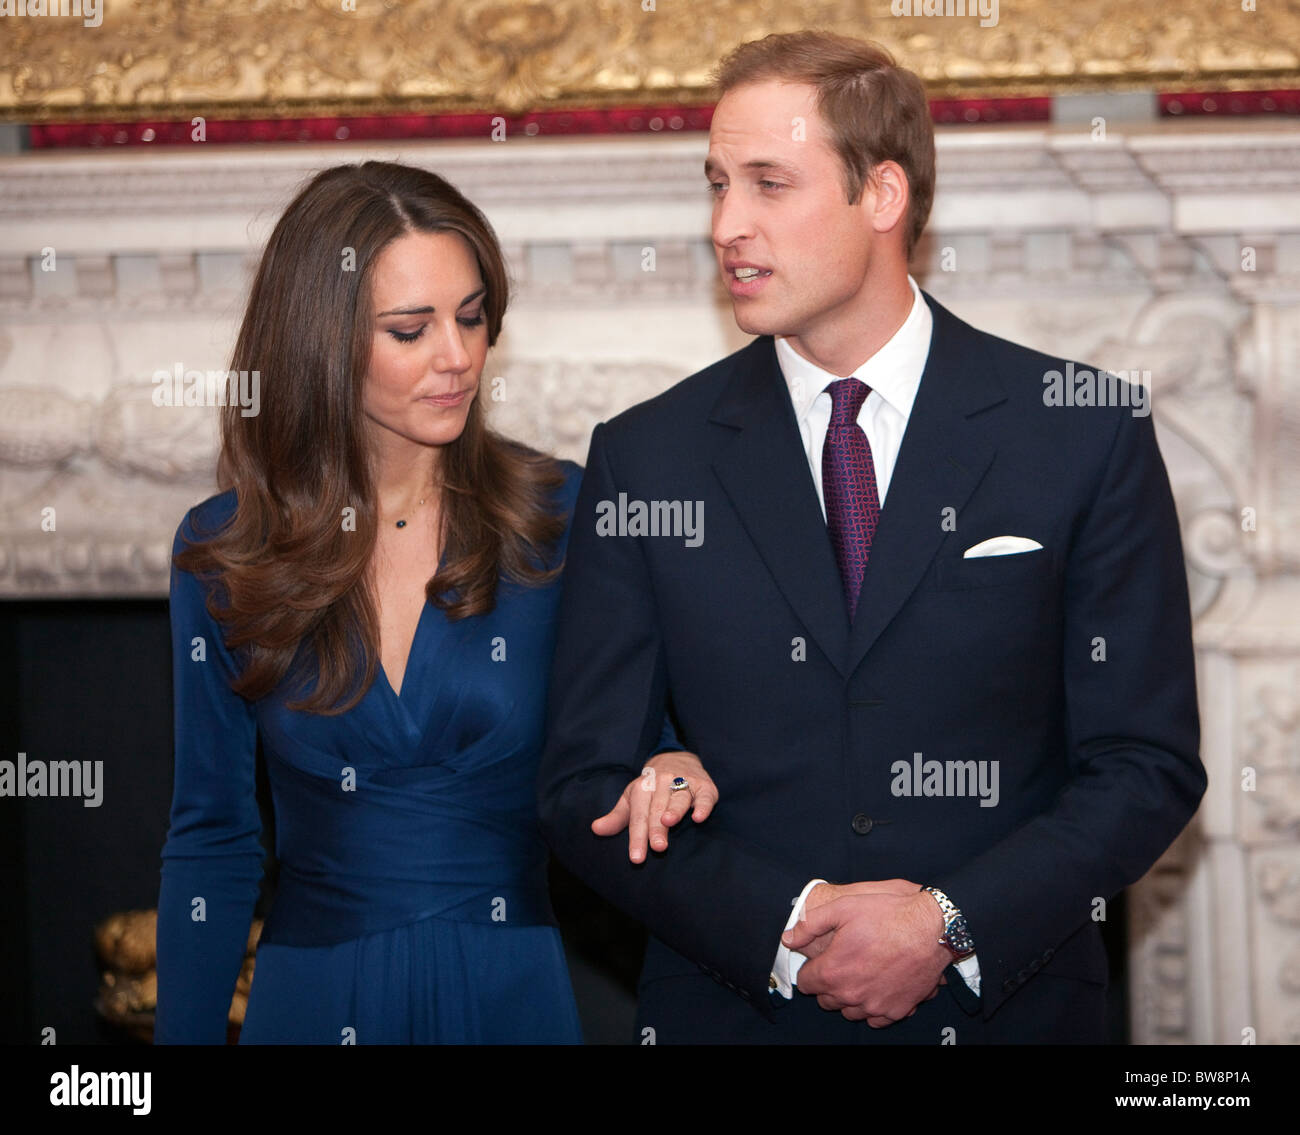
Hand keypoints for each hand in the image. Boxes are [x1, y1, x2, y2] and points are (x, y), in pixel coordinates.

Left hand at [591, 751, 718, 862]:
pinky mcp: (705, 787)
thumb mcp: (632, 799)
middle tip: (656, 847)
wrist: (677, 758)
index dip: (637, 837)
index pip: (638, 816)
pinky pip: (704, 796)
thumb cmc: (652, 788)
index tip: (636, 858)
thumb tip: (595, 829)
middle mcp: (662, 783)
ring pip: (679, 798)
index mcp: (643, 789)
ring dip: (675, 810)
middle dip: (656, 828)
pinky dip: (702, 806)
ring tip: (669, 822)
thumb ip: (617, 817)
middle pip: (657, 809)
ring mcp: (684, 783)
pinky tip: (698, 817)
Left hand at [785, 882, 949, 1026]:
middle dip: (829, 984)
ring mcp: (875, 1006)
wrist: (932, 928)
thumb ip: (810, 924)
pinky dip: (873, 1007)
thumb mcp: (843, 908)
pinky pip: (876, 1019)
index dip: (811, 969)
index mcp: (833, 971)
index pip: (806, 983)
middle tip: (842, 963)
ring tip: (860, 974)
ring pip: (850, 1012)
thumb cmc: (888, 915)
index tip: (821, 959)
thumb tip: (788, 938)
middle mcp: (851, 995)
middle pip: (826, 1000)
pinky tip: (878, 987)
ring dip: (850, 997)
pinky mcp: (897, 1010)